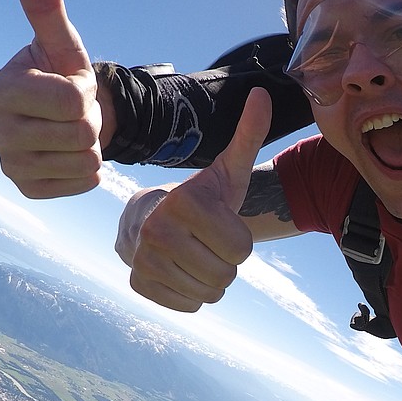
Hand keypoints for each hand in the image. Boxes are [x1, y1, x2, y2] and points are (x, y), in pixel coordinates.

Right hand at [0, 0, 105, 197]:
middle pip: (80, 134)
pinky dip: (88, 171)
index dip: (83, 93)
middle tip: (74, 113)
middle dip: (89, 120)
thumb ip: (45, 5)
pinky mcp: (28, 190)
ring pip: (83, 162)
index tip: (68, 87)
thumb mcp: (61, 42)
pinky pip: (82, 185)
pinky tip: (70, 155)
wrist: (66, 116)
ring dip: (90, 146)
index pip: (69, 101)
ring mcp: (8, 166)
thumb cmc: (60, 73)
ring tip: (71, 131)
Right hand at [126, 89, 271, 310]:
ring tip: (196, 255)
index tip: (221, 224)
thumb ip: (248, 135)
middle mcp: (157, 231)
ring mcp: (144, 260)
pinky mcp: (139, 284)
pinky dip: (192, 295)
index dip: (239, 240)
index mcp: (184, 203)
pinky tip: (181, 271)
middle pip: (226, 275)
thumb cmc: (200, 198)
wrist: (149, 218)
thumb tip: (261, 94)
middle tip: (209, 243)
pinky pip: (189, 306)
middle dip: (226, 263)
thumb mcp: (227, 170)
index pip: (241, 250)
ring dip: (211, 280)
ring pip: (209, 294)